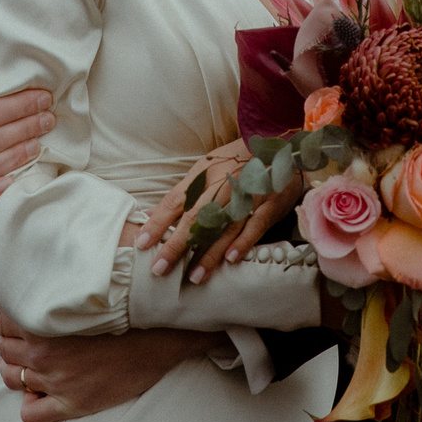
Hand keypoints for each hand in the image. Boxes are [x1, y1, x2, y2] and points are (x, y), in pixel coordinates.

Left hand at [0, 307, 214, 421]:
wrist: (160, 338)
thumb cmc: (125, 310)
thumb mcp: (86, 295)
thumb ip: (57, 292)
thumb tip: (40, 276)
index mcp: (43, 323)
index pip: (2, 321)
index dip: (5, 318)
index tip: (13, 317)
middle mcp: (43, 354)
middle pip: (5, 350)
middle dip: (10, 344)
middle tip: (23, 340)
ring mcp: (56, 381)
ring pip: (13, 380)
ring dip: (15, 372)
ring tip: (27, 366)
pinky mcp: (72, 404)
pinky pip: (31, 414)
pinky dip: (31, 406)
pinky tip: (41, 395)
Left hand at [138, 142, 304, 283]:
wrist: (280, 145)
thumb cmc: (236, 160)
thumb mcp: (205, 168)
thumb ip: (182, 193)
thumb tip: (153, 213)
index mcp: (204, 176)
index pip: (175, 201)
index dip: (157, 223)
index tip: (141, 243)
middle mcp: (223, 186)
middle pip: (196, 218)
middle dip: (176, 244)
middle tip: (160, 268)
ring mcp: (247, 195)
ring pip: (224, 227)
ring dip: (208, 253)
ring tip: (194, 276)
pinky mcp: (268, 204)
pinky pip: (254, 225)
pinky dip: (243, 242)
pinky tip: (230, 259)